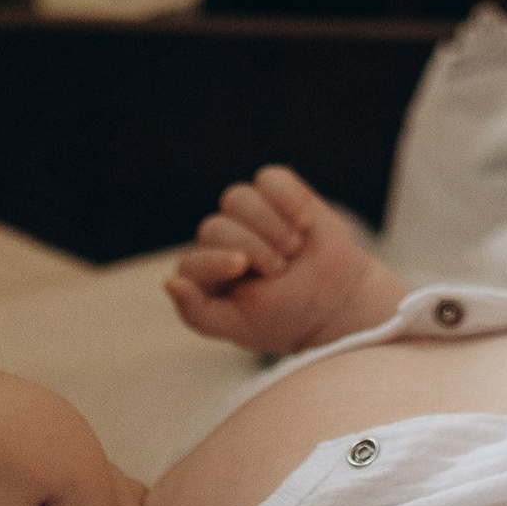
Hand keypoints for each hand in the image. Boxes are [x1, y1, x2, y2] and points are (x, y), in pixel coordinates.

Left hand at [166, 165, 401, 354]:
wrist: (337, 301)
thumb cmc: (285, 318)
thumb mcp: (241, 327)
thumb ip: (198, 313)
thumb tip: (169, 282)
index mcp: (206, 275)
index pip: (190, 263)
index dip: (213, 260)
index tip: (242, 266)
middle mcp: (222, 240)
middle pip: (216, 226)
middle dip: (253, 247)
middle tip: (280, 269)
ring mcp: (248, 213)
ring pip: (239, 198)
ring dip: (270, 224)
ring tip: (292, 247)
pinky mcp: (277, 193)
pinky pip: (270, 179)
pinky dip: (288, 198)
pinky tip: (303, 222)